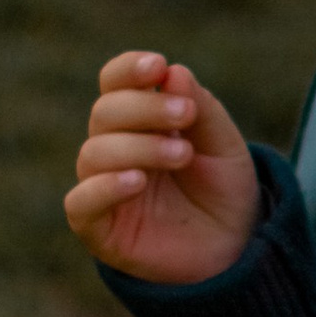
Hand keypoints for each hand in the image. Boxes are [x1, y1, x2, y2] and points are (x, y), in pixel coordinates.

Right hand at [64, 49, 260, 282]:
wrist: (235, 251)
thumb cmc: (224, 192)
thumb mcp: (225, 146)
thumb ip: (202, 108)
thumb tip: (173, 71)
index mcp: (138, 122)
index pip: (115, 85)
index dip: (128, 70)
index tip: (157, 65)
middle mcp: (113, 149)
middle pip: (104, 113)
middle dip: (145, 107)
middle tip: (186, 115)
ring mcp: (102, 188)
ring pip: (94, 153)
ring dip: (138, 146)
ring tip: (182, 154)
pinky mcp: (98, 228)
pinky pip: (80, 202)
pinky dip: (104, 187)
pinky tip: (137, 181)